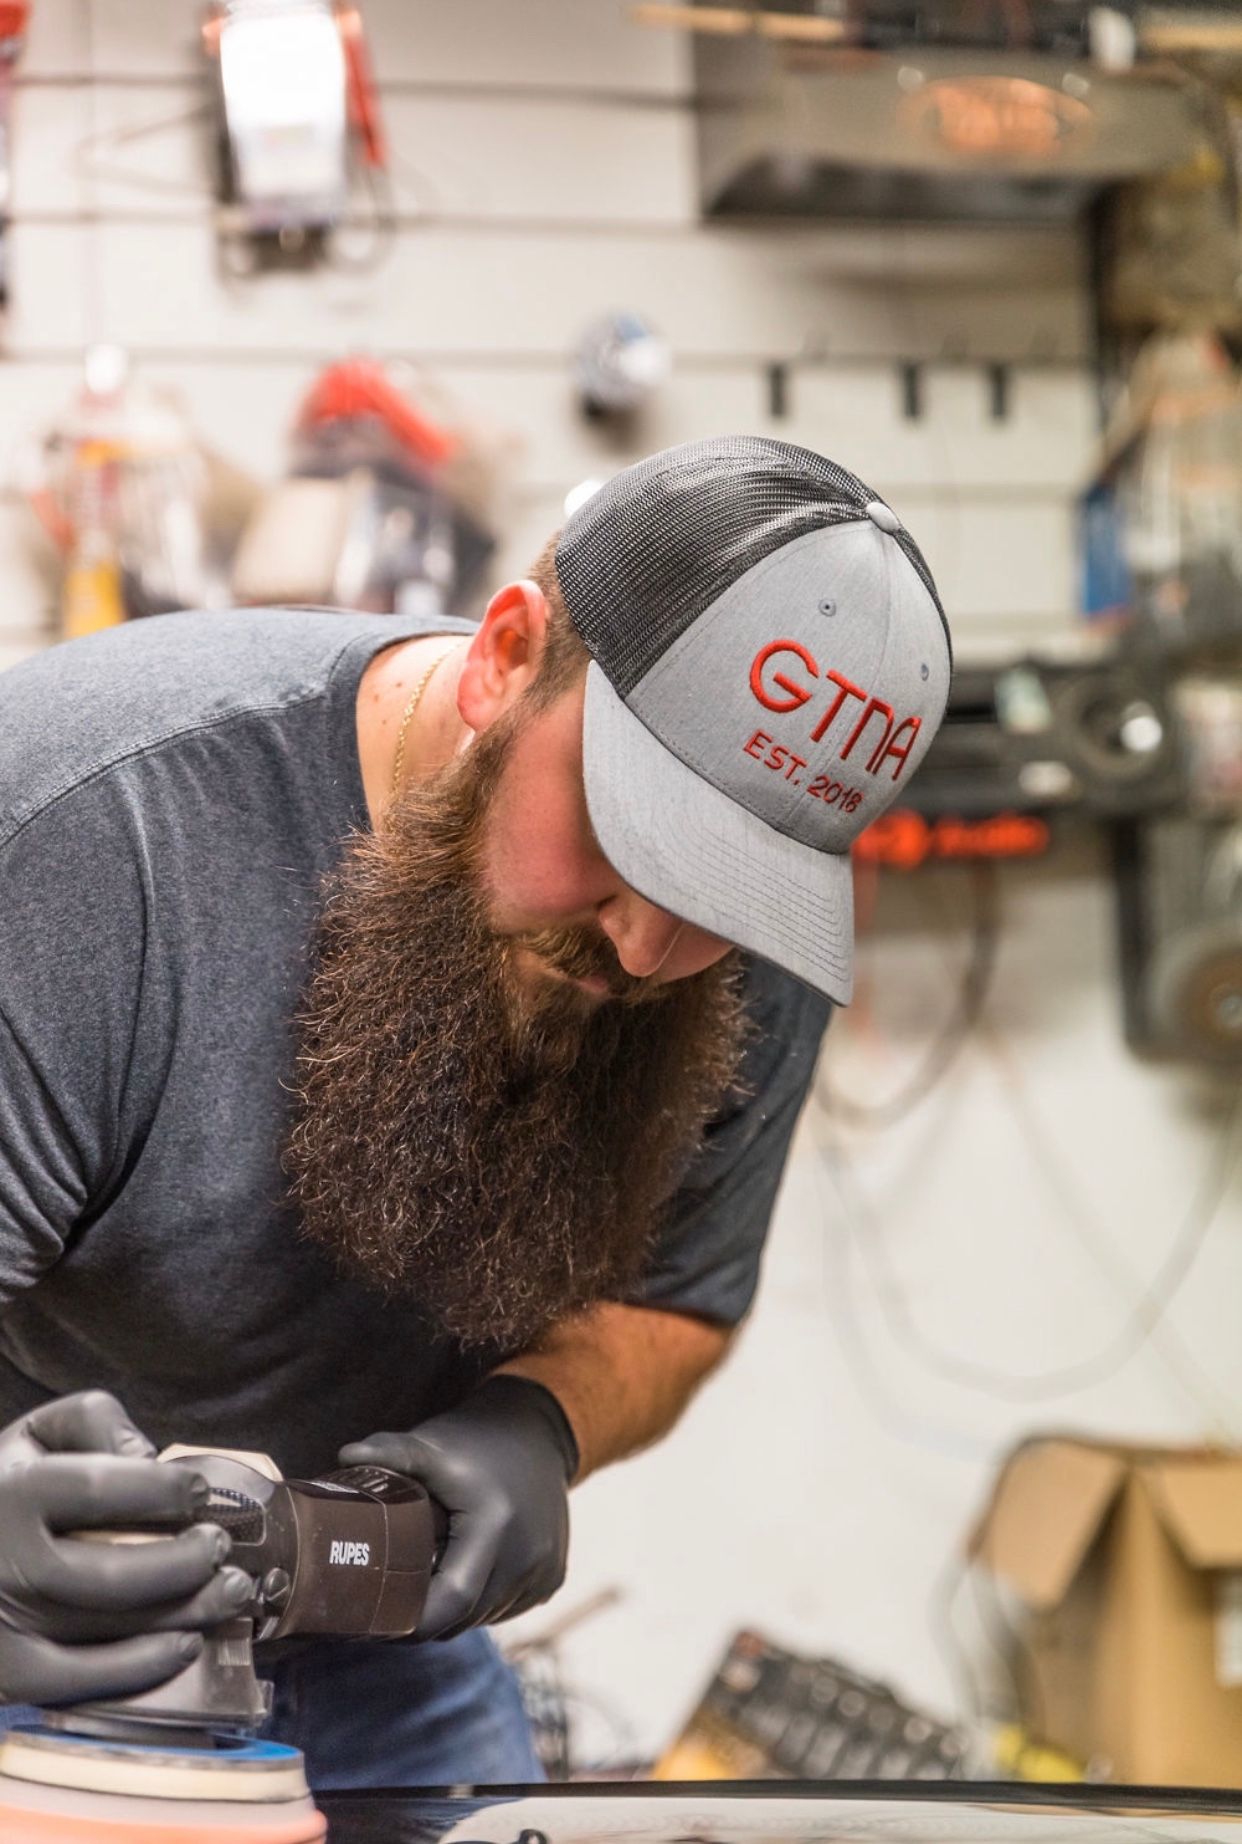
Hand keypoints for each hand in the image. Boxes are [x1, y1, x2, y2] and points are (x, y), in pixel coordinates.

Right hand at [0, 1391, 254, 1707]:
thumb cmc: (10, 1488)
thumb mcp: (39, 1434)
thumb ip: (93, 1422)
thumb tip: (147, 1456)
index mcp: (12, 1493)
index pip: (99, 1490)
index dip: (163, 1490)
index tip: (199, 1491)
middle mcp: (3, 1563)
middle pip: (111, 1573)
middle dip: (184, 1561)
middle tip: (219, 1546)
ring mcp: (3, 1626)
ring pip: (109, 1627)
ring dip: (186, 1611)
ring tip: (229, 1591)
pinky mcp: (9, 1676)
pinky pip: (83, 1682)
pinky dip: (143, 1666)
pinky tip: (187, 1642)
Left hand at [339, 1375, 577, 1640]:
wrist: (539, 1434)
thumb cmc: (474, 1441)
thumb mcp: (432, 1444)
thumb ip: (392, 1452)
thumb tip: (345, 1455)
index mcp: (496, 1527)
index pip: (451, 1599)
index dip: (413, 1618)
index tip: (377, 1618)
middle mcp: (528, 1556)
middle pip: (466, 1616)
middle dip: (428, 1617)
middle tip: (389, 1603)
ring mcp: (546, 1571)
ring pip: (486, 1617)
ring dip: (456, 1611)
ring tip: (427, 1584)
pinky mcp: (554, 1578)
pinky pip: (508, 1608)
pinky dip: (482, 1602)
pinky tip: (463, 1573)